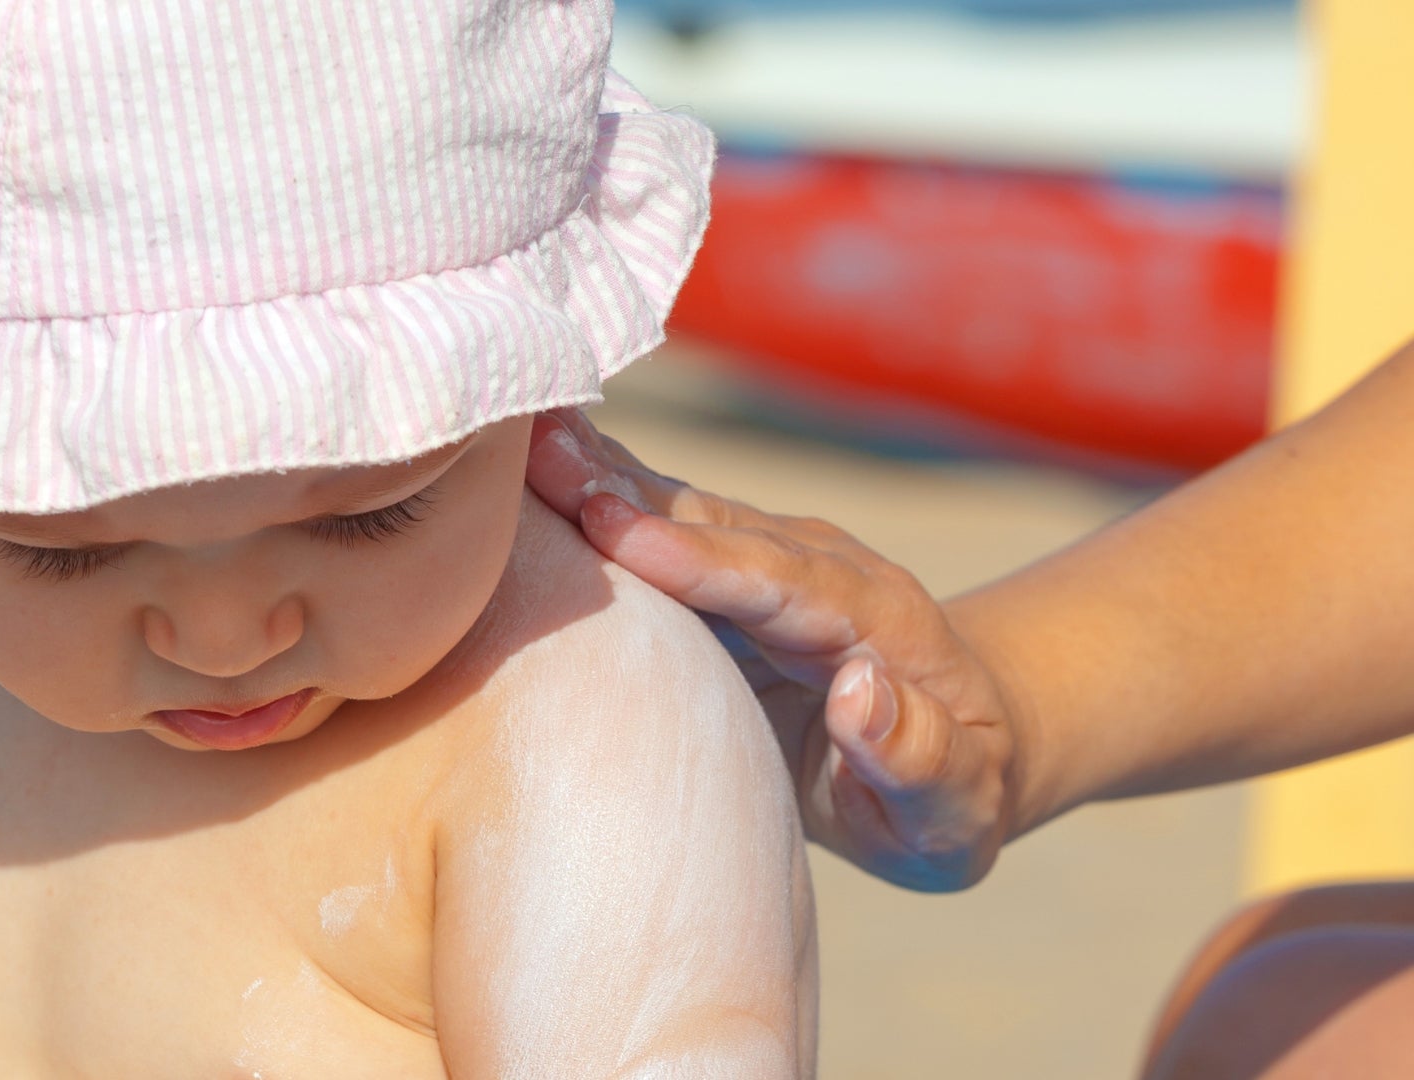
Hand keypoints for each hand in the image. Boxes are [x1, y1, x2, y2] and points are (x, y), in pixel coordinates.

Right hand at [526, 408, 1020, 890]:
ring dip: (595, 472)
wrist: (957, 751)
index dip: (692, 555)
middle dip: (620, 488)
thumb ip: (918, 757)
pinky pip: (655, 526)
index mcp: (872, 618)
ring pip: (673, 509)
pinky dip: (595, 489)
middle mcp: (815, 569)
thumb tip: (861, 693)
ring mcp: (766, 562)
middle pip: (711, 523)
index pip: (775, 583)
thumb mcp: (956, 806)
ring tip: (511, 434)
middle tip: (530, 450)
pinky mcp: (725, 574)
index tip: (610, 526)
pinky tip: (533, 457)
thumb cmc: (951, 795)